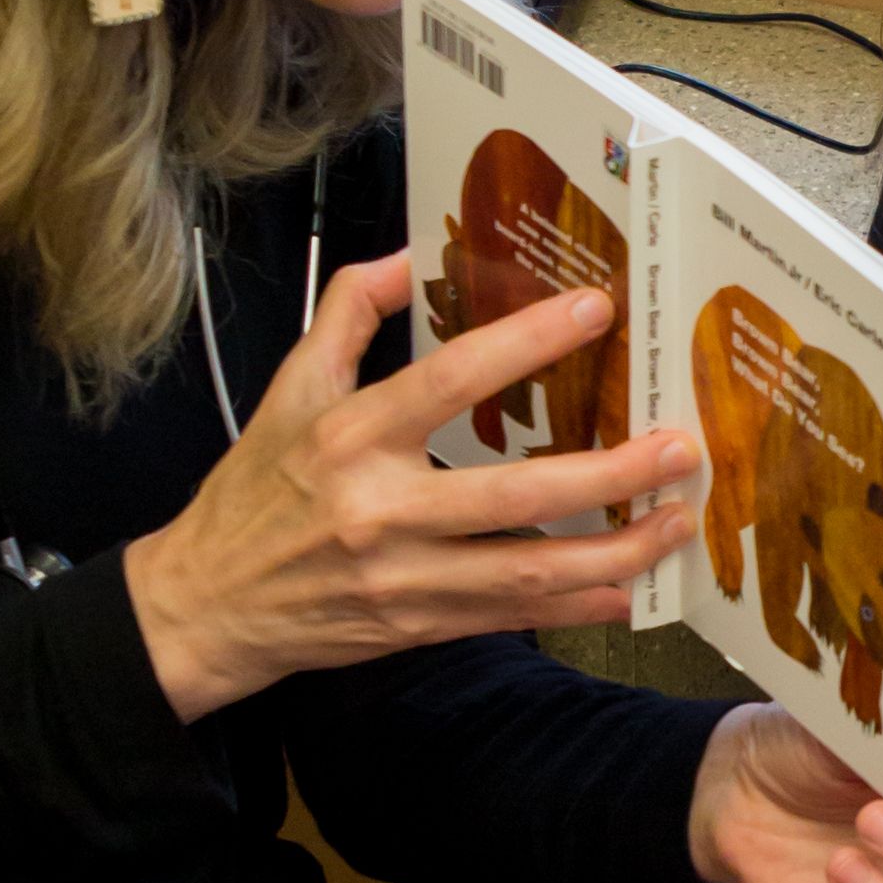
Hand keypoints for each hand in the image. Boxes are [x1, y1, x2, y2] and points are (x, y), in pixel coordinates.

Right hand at [124, 251, 701, 721]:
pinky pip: (509, 617)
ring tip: (676, 524)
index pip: (451, 379)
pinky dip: (574, 608)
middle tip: (675, 448)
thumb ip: (345, 313)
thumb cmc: (254, 494)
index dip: (527, 342)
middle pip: (514, 496)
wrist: (206, 605)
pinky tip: (627, 591)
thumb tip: (404, 256)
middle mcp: (382, 509)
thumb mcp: (288, 389)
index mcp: (352, 436)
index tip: (593, 311)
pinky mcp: (416, 625)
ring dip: (613, 552)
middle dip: (609, 475)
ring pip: (526, 572)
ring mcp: (404, 576)